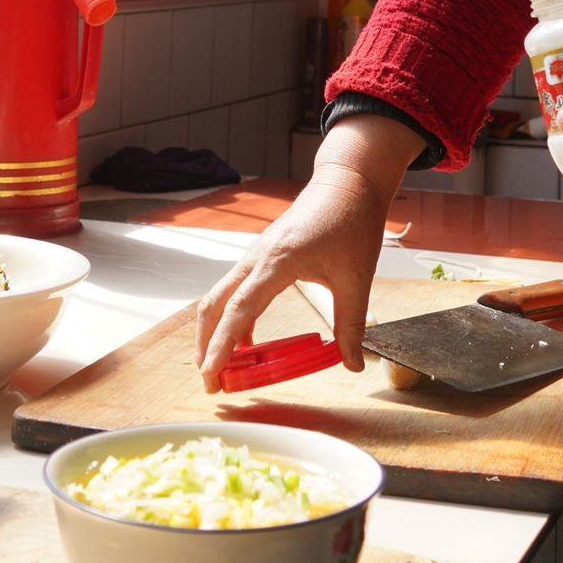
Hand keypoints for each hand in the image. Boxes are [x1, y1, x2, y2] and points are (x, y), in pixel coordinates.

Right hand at [193, 117, 417, 391]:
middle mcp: (256, 257)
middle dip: (205, 344)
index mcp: (277, 261)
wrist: (347, 181)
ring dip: (214, 331)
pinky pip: (234, 289)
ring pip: (219, 296)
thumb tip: (353, 365)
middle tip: (211, 381)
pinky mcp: (260, 254)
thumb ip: (352, 324)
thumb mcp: (356, 277)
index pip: (239, 310)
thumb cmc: (351, 220)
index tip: (212, 374)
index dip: (222, 346)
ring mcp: (254, 254)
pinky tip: (245, 341)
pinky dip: (230, 316)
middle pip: (214, 305)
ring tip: (223, 367)